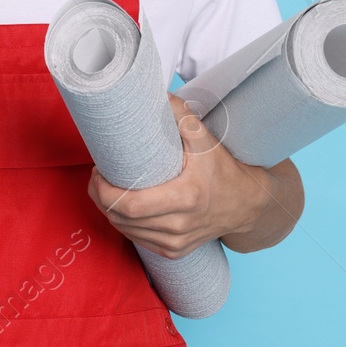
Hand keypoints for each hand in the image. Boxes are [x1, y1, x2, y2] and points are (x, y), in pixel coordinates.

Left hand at [86, 93, 304, 257]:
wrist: (247, 204)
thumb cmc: (224, 169)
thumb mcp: (206, 140)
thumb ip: (182, 116)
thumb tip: (157, 95)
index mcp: (185, 198)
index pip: (129, 205)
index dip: (104, 191)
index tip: (98, 172)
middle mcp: (180, 226)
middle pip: (121, 219)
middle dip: (100, 197)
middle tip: (98, 176)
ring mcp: (177, 243)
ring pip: (126, 231)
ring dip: (109, 211)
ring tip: (107, 189)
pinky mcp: (175, 252)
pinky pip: (138, 241)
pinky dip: (125, 225)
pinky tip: (123, 208)